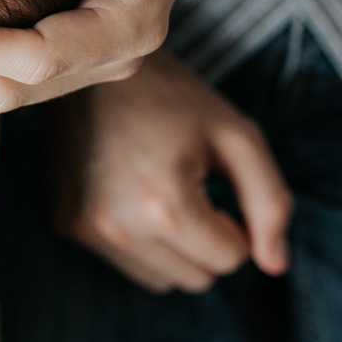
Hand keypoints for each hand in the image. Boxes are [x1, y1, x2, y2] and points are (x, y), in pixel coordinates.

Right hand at [51, 50, 292, 292]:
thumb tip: (275, 265)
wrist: (91, 63)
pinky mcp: (66, 222)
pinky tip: (127, 187)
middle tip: (189, 183)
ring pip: (161, 278)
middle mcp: (118, 226)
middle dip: (206, 240)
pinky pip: (124, 260)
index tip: (215, 179)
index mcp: (164, 205)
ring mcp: (85, 227)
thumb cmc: (171, 95)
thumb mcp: (237, 135)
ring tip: (159, 187)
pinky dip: (137, 237)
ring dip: (172, 246)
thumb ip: (270, 202)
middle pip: (196, 278)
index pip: (230, 259)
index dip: (236, 221)